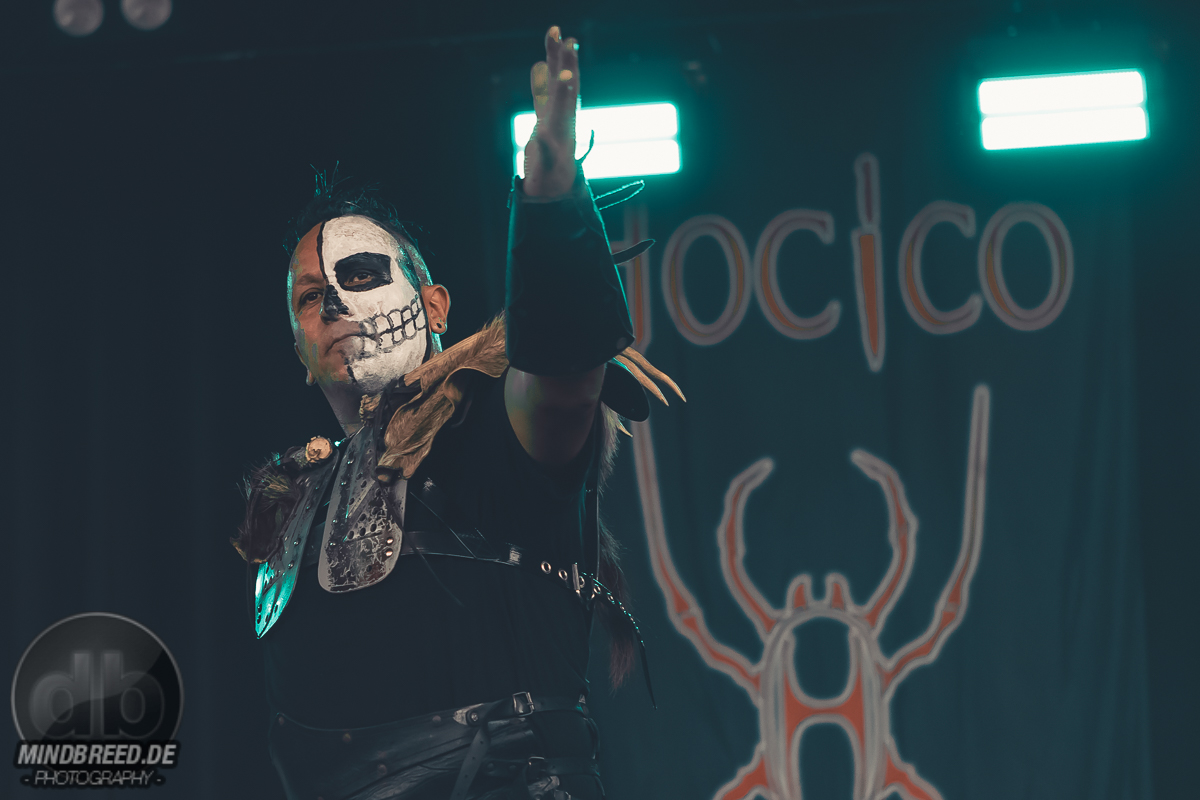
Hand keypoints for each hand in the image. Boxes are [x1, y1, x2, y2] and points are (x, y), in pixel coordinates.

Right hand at [523, 26, 579, 197]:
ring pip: (555, 83)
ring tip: (557, 33)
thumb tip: (544, 138)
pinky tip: (539, 63)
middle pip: (565, 86)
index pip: (564, 105)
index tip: (566, 72)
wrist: (554, 190)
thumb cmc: (550, 183)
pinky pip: (543, 94)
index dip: (563, 89)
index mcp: (562, 132)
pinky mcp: (546, 120)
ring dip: (556, 59)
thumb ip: (547, 154)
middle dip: (566, 62)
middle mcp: (562, 119)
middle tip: (569, 38)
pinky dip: (541, 79)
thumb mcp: (547, 171)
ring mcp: (554, 117)